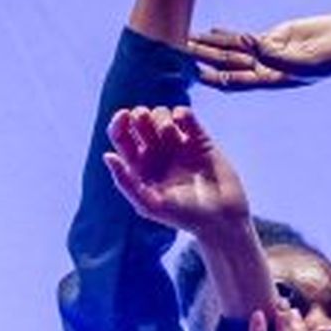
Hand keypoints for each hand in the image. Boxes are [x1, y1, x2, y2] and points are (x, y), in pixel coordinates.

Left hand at [102, 104, 250, 235]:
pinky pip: (185, 115)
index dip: (118, 122)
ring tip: (170, 132)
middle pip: (140, 120)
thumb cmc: (185, 217)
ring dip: (161, 116)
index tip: (124, 116)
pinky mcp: (200, 139)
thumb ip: (126, 183)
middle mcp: (156, 153)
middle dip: (140, 115)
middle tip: (145, 120)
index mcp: (139, 166)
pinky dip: (181, 113)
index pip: (121, 137)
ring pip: (161, 114)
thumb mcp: (150, 205)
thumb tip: (107, 155)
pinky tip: (182, 121)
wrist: (222, 218)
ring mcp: (178, 144)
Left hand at [181, 15, 330, 92]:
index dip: (209, 77)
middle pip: (225, 64)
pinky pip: (247, 38)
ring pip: (232, 50)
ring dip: (209, 45)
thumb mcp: (306, 60)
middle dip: (201, 59)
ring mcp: (270, 53)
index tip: (187, 73)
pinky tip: (212, 30)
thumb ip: (276, 53)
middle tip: (174, 51)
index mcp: (272, 79)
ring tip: (184, 39)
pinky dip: (228, 34)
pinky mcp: (277, 38)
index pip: (232, 81)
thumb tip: (246, 42)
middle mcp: (266, 69)